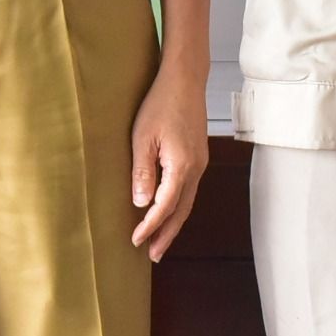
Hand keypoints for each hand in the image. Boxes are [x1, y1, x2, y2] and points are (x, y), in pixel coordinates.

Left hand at [128, 63, 209, 261]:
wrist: (185, 79)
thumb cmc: (160, 103)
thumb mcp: (143, 137)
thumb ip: (143, 172)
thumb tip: (142, 204)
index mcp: (182, 166)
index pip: (165, 206)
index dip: (150, 226)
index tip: (135, 240)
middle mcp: (196, 169)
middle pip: (182, 211)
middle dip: (167, 235)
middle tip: (153, 255)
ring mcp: (200, 162)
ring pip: (188, 202)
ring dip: (174, 223)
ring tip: (160, 241)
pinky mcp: (198, 156)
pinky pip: (190, 189)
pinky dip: (179, 206)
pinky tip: (170, 210)